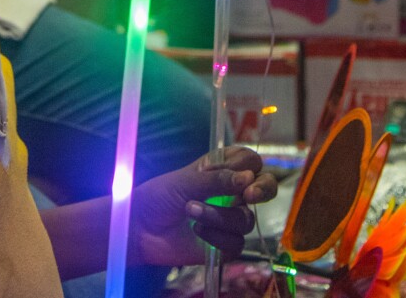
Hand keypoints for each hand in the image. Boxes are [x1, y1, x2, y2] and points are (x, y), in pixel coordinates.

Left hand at [129, 146, 277, 266]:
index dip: (250, 164)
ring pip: (246, 218)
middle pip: (264, 188)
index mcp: (222, 169)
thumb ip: (216, 179)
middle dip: (263, 189)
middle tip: (249, 194)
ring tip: (191, 210)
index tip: (244, 171)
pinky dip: (217, 237)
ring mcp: (229, 219)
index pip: (250, 161)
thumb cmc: (159, 196)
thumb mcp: (184, 181)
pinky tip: (197, 232)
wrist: (140, 229)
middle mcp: (231, 192)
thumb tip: (248, 177)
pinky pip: (236, 243)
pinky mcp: (225, 245)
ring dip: (219, 215)